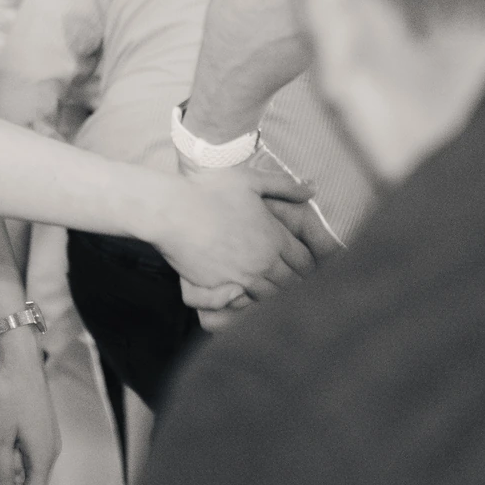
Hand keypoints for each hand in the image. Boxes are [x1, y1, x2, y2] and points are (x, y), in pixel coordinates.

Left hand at [0, 336, 59, 484]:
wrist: (21, 361)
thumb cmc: (10, 397)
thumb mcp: (1, 437)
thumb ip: (4, 471)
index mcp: (43, 456)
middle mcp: (51, 449)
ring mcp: (49, 437)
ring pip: (30, 467)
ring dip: (10, 471)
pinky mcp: (43, 427)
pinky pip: (30, 453)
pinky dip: (14, 457)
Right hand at [155, 161, 315, 304]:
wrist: (172, 211)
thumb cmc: (210, 192)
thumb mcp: (251, 180)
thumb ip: (286, 185)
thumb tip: (312, 189)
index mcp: (274, 238)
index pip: (305, 263)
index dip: (309, 265)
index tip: (304, 262)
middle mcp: (262, 263)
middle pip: (291, 284)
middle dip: (294, 281)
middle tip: (292, 276)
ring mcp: (241, 278)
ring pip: (269, 297)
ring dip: (273, 291)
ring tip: (271, 283)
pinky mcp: (219, 289)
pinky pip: (244, 303)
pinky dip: (249, 299)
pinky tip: (246, 289)